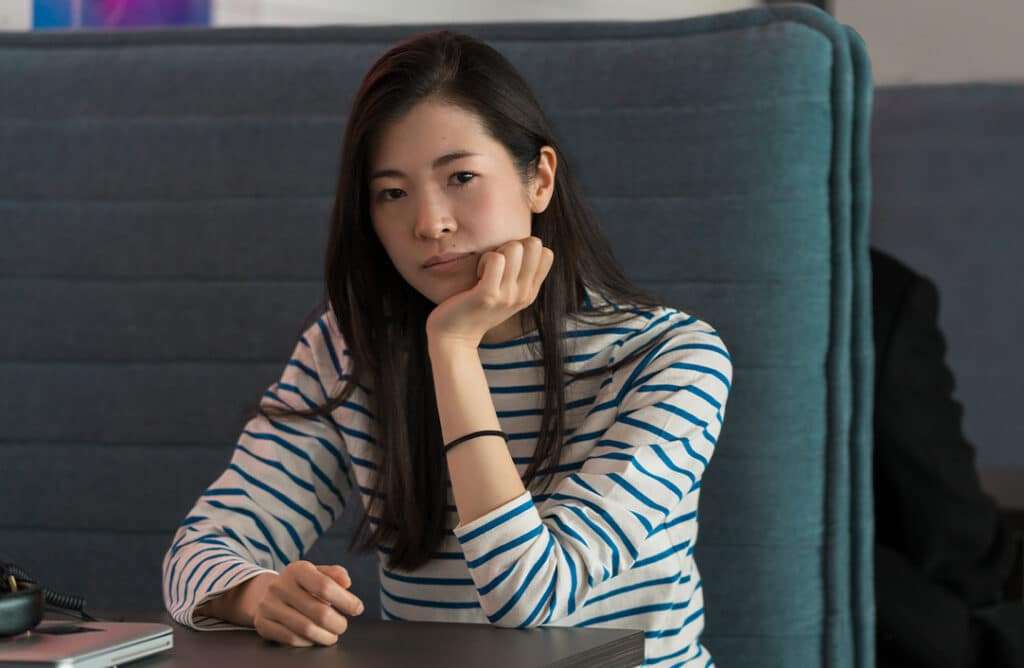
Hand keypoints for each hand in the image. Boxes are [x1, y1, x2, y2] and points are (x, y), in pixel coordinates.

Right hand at [252, 561, 363, 646]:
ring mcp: (268, 605)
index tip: (358, 609)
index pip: (325, 586)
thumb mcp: (316, 572)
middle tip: (343, 626)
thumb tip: (347, 583)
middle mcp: (280, 586)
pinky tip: (315, 638)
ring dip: (325, 636)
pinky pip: (291, 638)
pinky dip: (308, 642)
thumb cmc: (301, 584)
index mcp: (297, 569)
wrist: (265, 593)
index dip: (345, 600)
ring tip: (332, 635)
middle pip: (318, 611)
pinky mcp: (262, 624)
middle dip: (337, 623)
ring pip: (305, 628)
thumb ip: (335, 574)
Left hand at [425, 236, 554, 348]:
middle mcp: (523, 294)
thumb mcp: (507, 295)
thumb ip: (520, 276)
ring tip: (486, 270)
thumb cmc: (476, 309)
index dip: (526, 249)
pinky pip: (495, 259)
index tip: (509, 263)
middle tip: (496, 264)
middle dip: (512, 245)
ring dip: (496, 252)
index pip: (547, 254)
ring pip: (514, 248)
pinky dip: (484, 260)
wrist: (455, 337)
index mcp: (530, 292)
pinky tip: (478, 275)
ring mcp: (508, 296)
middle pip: (534, 245)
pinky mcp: (488, 295)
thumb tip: (528, 244)